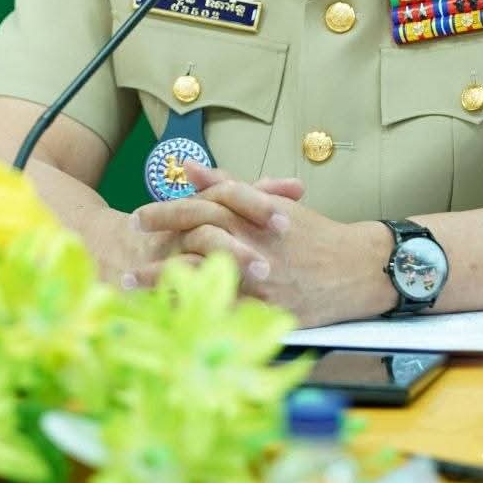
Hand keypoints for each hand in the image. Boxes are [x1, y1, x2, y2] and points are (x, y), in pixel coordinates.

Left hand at [132, 162, 391, 326]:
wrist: (356, 269)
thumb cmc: (313, 232)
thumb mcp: (272, 202)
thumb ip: (227, 184)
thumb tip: (186, 166)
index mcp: (255, 214)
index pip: (204, 205)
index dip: (167, 211)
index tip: (138, 218)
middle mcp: (256, 243)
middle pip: (198, 238)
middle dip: (159, 245)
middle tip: (125, 253)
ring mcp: (262, 279)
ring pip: (205, 277)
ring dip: (163, 282)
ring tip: (130, 287)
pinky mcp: (269, 311)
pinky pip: (225, 312)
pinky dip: (193, 312)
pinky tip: (166, 316)